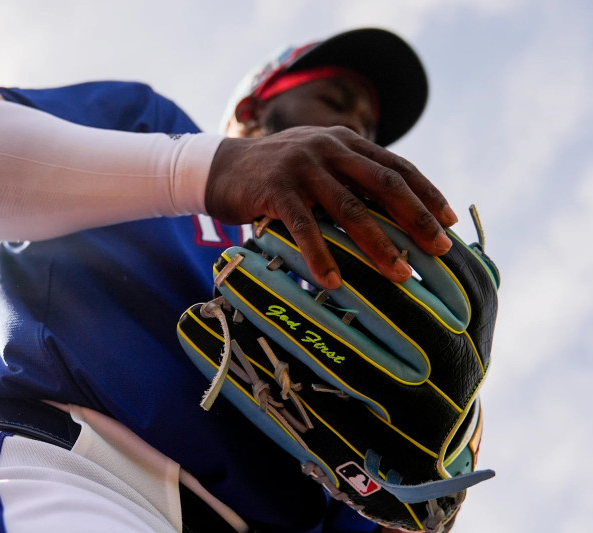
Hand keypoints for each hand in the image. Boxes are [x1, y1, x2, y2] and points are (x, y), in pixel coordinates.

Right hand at [205, 126, 457, 289]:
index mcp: (345, 142)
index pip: (397, 166)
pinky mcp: (276, 189)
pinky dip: (320, 256)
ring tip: (400, 275)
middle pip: (384, 184)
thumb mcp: (318, 163)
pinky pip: (304, 228)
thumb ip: (350, 177)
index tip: (450, 222)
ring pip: (350, 208)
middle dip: (416, 218)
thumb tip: (393, 216)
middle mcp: (329, 148)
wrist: (221, 167)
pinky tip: (333, 282)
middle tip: (440, 250)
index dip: (426, 193)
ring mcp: (302, 167)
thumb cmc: (277, 174)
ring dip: (378, 244)